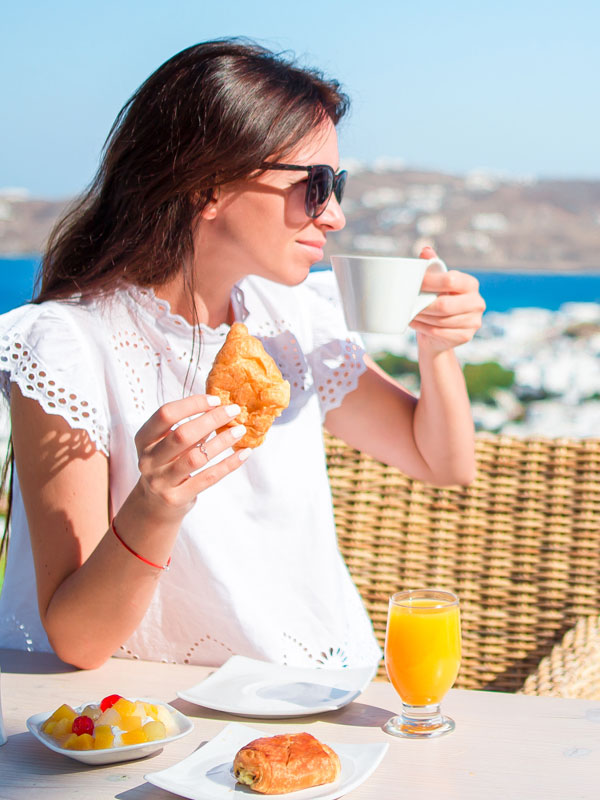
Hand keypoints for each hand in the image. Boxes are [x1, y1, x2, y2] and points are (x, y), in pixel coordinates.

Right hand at [134, 394, 247, 516]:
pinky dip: (228, 464)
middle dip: (211, 419)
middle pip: (182, 434)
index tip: (215, 400)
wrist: (154, 506)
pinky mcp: (176, 497)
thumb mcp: (165, 445)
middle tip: (234, 410)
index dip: (192, 404)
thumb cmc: (166, 466)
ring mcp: (161, 481)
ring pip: (196, 457)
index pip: (166, 414)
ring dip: (222, 441)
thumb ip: (186, 429)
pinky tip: (243, 453)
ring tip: (240, 431)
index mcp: (144, 439)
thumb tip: (220, 409)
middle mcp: (149, 460)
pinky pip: (208, 478)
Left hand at [410, 246, 485, 351]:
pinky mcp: (466, 336)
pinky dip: (423, 328)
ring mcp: (474, 321)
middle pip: (444, 305)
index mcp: (470, 284)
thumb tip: (425, 250)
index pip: (451, 280)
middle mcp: (477, 302)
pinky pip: (439, 332)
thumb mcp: (435, 284)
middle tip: (409, 304)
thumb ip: (433, 267)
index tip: (414, 284)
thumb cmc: (437, 301)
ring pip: (440, 320)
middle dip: (423, 305)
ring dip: (421, 317)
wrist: (440, 332)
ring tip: (409, 313)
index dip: (430, 282)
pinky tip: (415, 323)